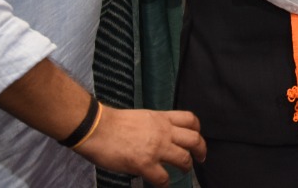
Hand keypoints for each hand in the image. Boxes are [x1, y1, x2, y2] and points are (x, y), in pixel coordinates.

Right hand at [75, 107, 205, 186]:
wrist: (96, 127)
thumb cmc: (112, 123)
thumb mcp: (141, 117)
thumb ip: (154, 125)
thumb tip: (159, 136)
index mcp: (161, 118)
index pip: (190, 119)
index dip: (198, 130)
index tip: (197, 138)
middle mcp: (163, 132)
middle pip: (194, 139)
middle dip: (201, 150)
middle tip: (200, 158)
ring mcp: (155, 148)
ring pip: (184, 159)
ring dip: (186, 167)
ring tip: (183, 171)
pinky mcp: (144, 164)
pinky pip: (163, 178)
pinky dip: (165, 184)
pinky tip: (162, 185)